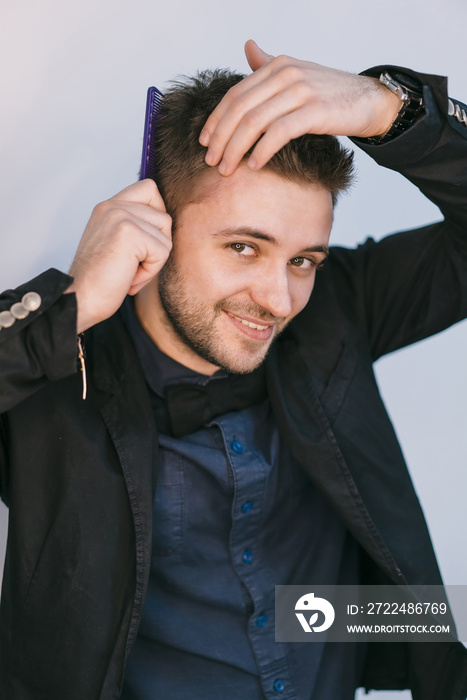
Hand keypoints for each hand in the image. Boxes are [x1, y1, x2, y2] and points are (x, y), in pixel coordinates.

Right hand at [67, 179, 171, 332]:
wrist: (79, 299)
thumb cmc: (98, 280)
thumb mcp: (116, 244)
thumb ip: (136, 226)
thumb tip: (166, 224)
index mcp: (108, 206)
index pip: (149, 189)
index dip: (157, 215)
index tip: (143, 243)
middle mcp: (113, 205)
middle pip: (164, 218)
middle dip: (157, 247)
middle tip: (134, 264)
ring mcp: (120, 216)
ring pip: (165, 237)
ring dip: (153, 262)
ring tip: (129, 272)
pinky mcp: (129, 232)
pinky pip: (162, 252)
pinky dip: (150, 272)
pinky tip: (128, 278)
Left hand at [199, 39, 401, 175]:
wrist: (371, 101)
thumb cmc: (332, 94)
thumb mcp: (297, 75)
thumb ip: (269, 66)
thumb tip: (247, 47)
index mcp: (278, 65)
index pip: (236, 94)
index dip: (216, 119)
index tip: (204, 141)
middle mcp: (286, 73)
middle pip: (240, 109)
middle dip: (221, 138)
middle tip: (211, 161)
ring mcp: (301, 90)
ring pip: (255, 122)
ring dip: (236, 149)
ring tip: (227, 168)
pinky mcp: (315, 111)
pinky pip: (278, 133)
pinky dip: (262, 151)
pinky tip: (254, 165)